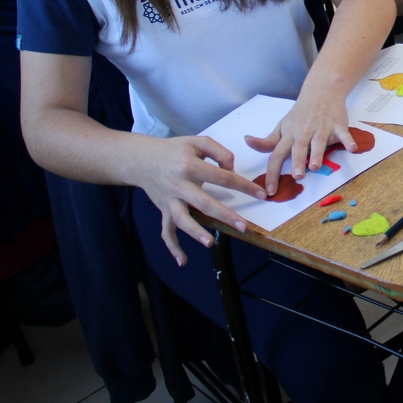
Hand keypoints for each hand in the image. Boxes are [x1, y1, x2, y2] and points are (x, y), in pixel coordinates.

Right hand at [137, 135, 266, 264]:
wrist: (141, 159)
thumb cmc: (174, 150)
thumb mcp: (197, 142)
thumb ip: (219, 151)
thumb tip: (231, 169)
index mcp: (190, 166)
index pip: (222, 177)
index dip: (244, 186)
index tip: (261, 194)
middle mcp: (179, 185)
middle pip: (204, 203)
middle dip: (225, 215)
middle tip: (244, 226)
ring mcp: (170, 200)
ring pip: (182, 219)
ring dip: (195, 232)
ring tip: (209, 242)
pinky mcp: (164, 210)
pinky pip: (166, 231)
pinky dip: (173, 247)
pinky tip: (183, 261)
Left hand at [246, 83, 355, 195]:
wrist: (321, 90)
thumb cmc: (300, 113)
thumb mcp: (282, 126)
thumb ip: (268, 141)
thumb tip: (248, 142)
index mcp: (289, 135)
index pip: (276, 154)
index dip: (272, 173)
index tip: (269, 191)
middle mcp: (303, 132)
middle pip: (298, 148)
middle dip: (297, 162)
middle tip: (297, 177)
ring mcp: (321, 127)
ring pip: (318, 142)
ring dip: (318, 154)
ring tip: (316, 167)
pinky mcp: (337, 125)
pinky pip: (343, 133)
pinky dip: (348, 140)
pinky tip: (352, 148)